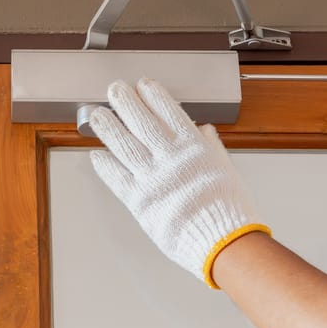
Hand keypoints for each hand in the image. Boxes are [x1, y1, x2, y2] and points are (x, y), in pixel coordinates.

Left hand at [88, 78, 268, 288]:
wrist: (223, 243)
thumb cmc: (229, 212)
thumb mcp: (227, 170)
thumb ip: (211, 148)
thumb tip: (204, 131)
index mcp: (194, 148)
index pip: (169, 111)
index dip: (153, 95)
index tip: (143, 84)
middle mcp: (170, 158)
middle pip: (141, 122)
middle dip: (125, 102)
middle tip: (114, 89)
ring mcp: (152, 178)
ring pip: (124, 144)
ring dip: (108, 127)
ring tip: (98, 114)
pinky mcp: (139, 201)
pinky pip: (117, 178)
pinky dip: (105, 165)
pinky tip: (97, 154)